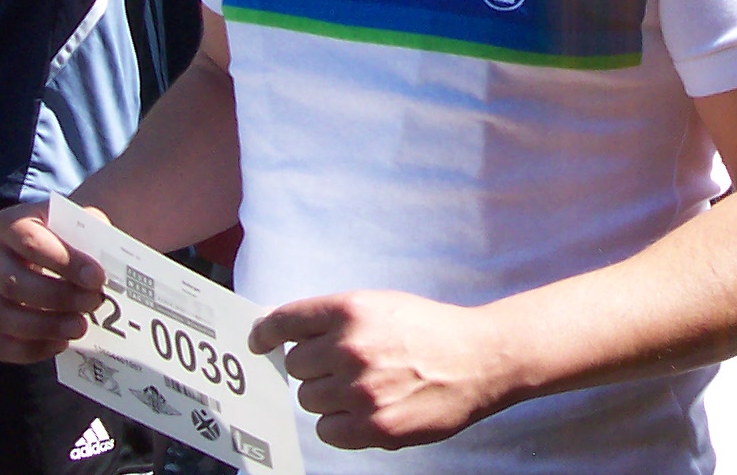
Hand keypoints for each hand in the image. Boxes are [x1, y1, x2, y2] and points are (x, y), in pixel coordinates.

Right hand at [0, 201, 106, 363]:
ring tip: (80, 327)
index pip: (29, 242)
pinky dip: (32, 350)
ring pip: (2, 317)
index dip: (64, 261)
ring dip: (45, 326)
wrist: (65, 249)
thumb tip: (105, 269)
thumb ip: (94, 238)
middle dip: (57, 297)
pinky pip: (0, 345)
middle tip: (93, 302)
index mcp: (10, 224)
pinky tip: (62, 343)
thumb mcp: (85, 224)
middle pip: (12, 284)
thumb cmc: (75, 236)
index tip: (97, 277)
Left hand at [251, 291, 514, 449]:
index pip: (286, 321)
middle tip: (345, 367)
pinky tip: (365, 412)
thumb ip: (336, 319)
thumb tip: (285, 332)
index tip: (258, 342)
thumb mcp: (382, 306)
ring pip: (309, 399)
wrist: (478, 360)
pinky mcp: (373, 426)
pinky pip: (327, 431)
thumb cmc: (430, 330)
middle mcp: (350, 347)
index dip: (266, 333)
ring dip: (328, 397)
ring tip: (363, 388)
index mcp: (351, 310)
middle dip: (314, 368)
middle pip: (296, 366)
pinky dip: (340, 425)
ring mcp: (360, 390)